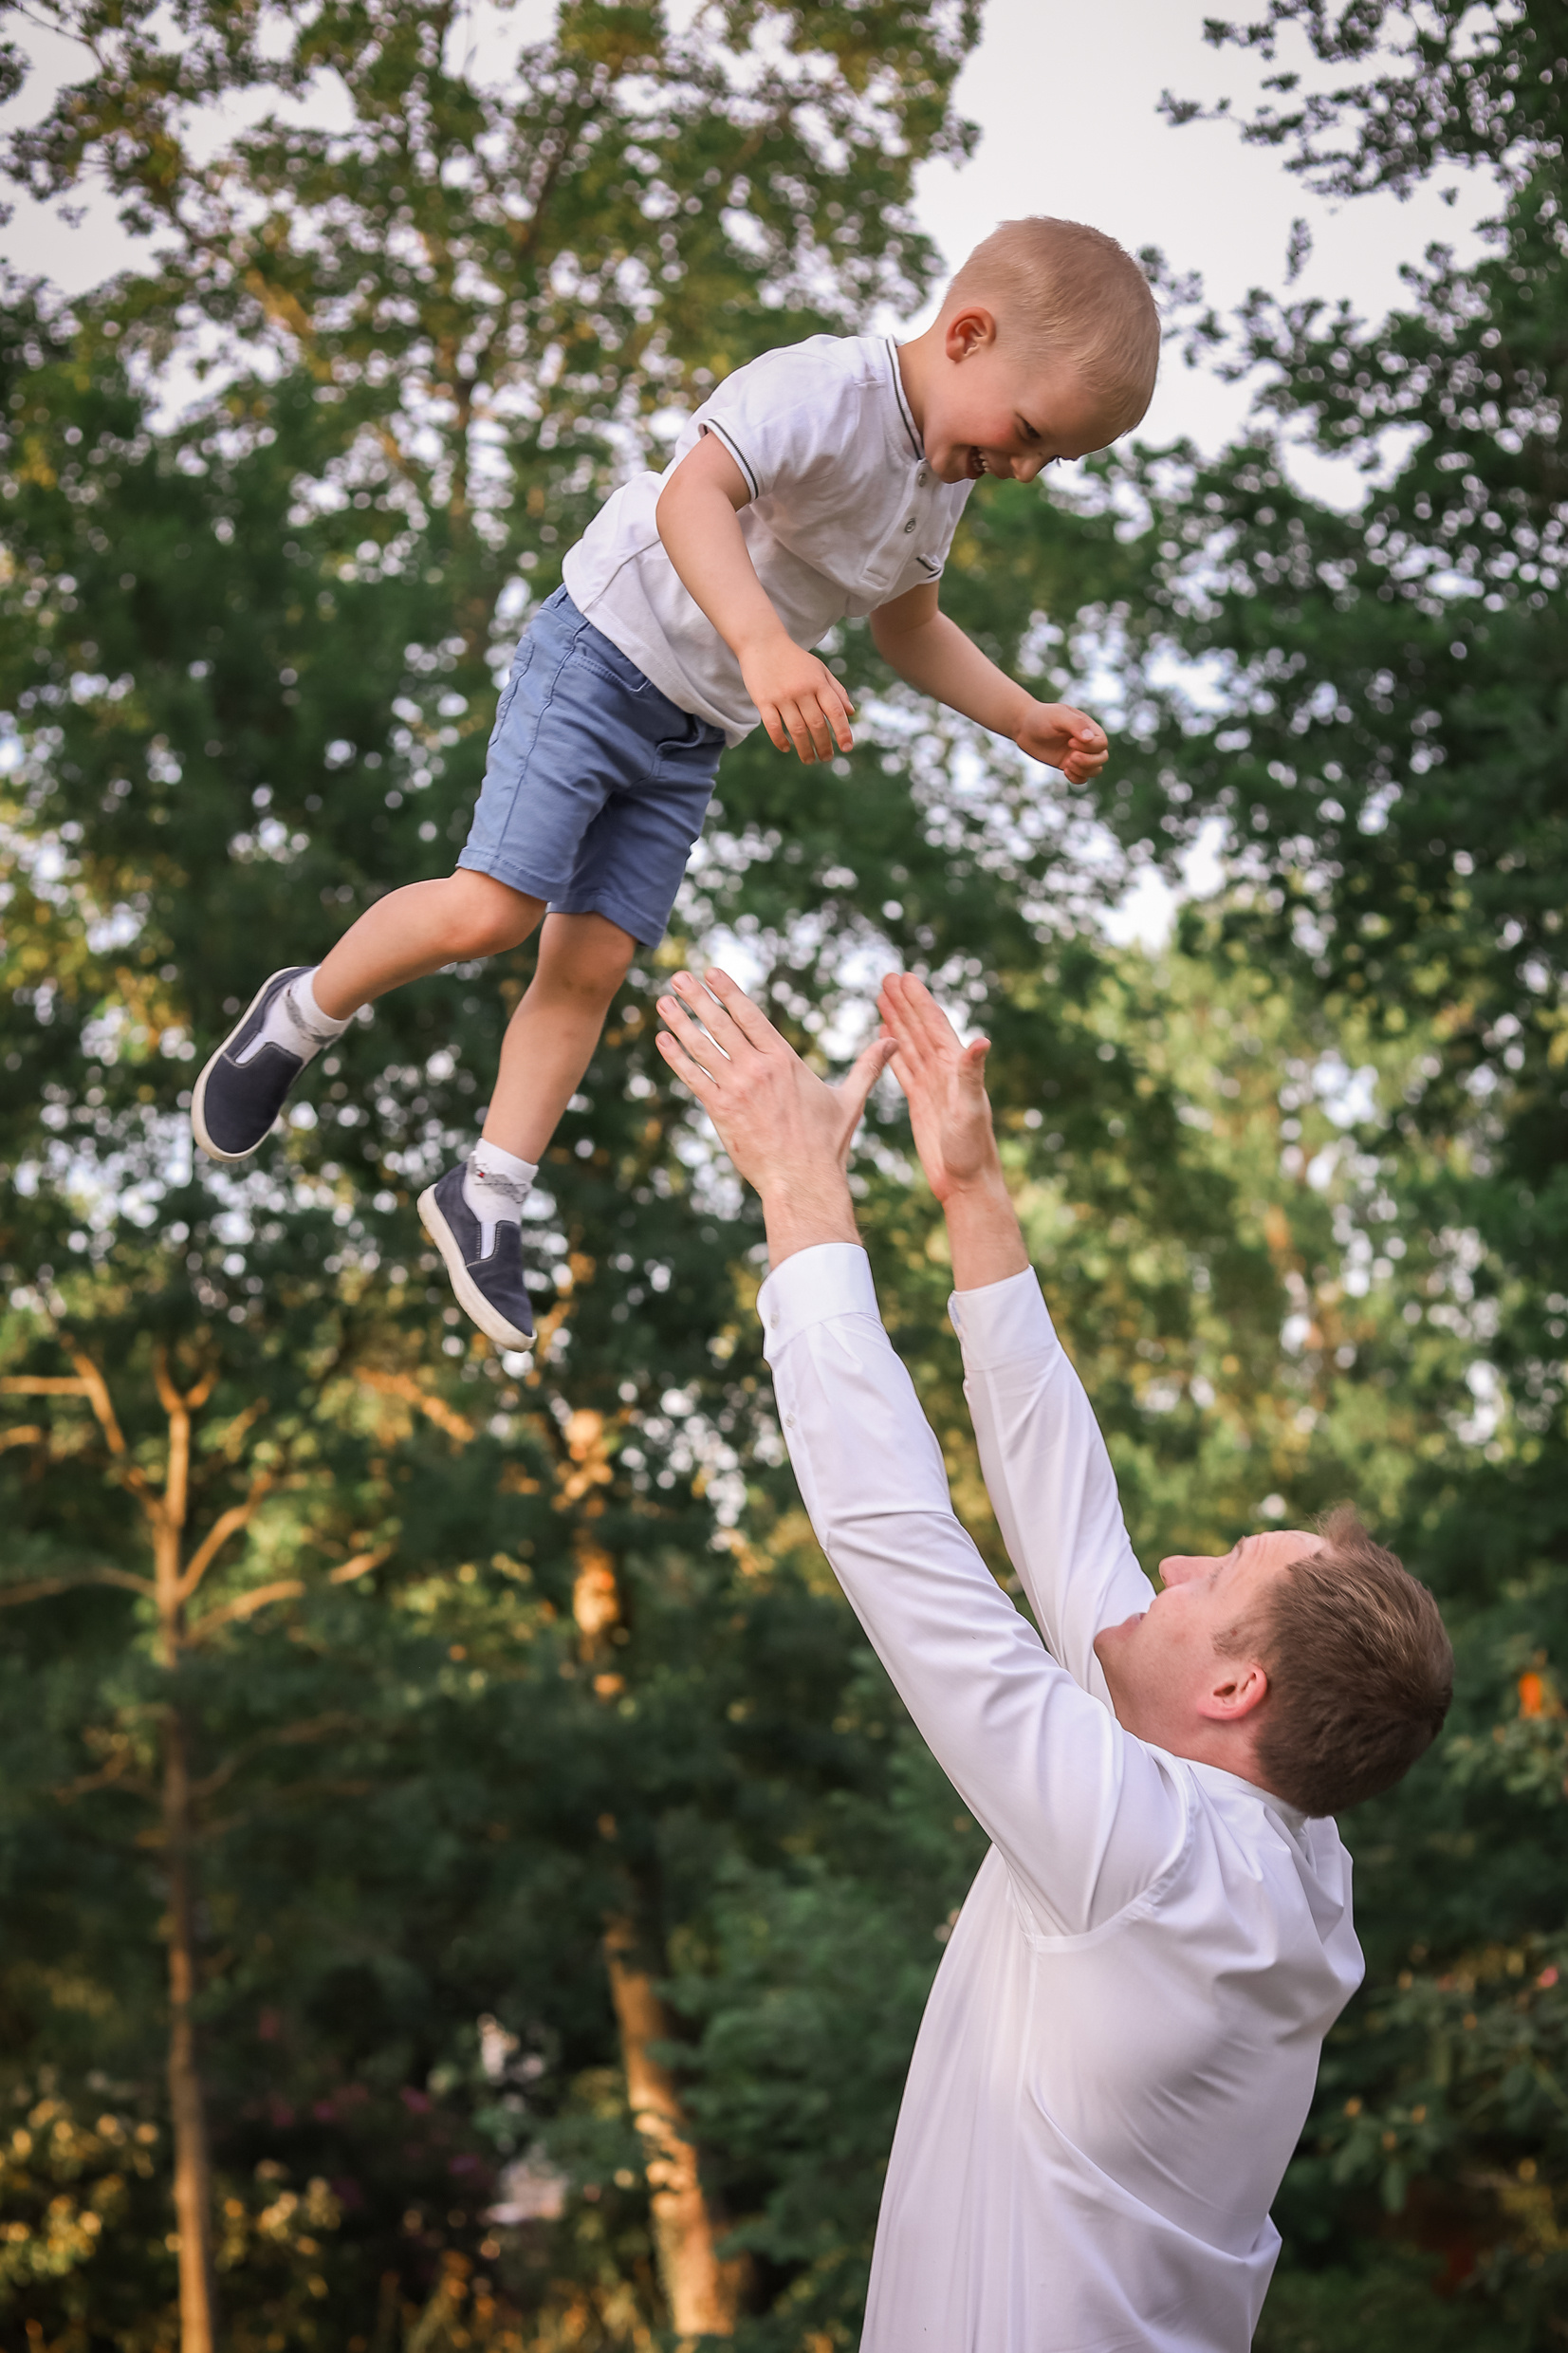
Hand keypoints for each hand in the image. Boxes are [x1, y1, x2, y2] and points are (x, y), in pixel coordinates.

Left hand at [655, 968, 891, 1260]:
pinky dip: (677, 1057)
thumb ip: (867, 1066)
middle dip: (698, 997)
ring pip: (703, 1047)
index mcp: (785, 1060)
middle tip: (678, 976)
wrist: (803, 1180)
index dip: (729, 992)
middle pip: (722, 1024)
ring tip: (664, 1002)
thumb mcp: (850, 1099)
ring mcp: (738, 1089)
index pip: (751, 1016)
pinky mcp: (722, 1110)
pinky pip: (694, 1077)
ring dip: (680, 1021)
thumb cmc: (827, 1143)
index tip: (711, 972)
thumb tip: (893, 1042)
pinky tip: (662, 1040)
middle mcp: (759, 1068)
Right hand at [738, 635, 854, 763]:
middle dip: (824, 745)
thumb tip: (851, 713)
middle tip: (827, 758)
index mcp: (818, 682)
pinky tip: (787, 749)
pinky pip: (773, 726)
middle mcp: (801, 690)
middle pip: (816, 724)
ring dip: (805, 749)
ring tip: (810, 760)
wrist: (763, 643)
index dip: (843, 731)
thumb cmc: (795, 660)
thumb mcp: (819, 670)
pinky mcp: (763, 700)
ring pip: (797, 729)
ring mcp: (781, 696)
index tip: (847, 748)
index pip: (835, 711)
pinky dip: (780, 740)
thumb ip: (836, 690)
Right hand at [877, 973, 999, 1203]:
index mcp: (956, 1068)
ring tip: (881, 997)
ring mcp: (932, 1086)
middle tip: (886, 977)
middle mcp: (944, 1072)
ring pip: (909, 1045)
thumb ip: (972, 1073)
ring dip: (896, 1021)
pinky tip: (885, 1036)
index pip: (935, 1026)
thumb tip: (983, 1040)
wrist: (966, 1182)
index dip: (919, 1001)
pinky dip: (893, 1050)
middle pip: (920, 1029)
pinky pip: (904, 1068)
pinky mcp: (920, 1102)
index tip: (904, 977)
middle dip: (904, 1003)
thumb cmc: (973, 1149)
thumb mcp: (971, 1108)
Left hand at [1015, 701, 1107, 784]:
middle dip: (1088, 762)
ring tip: (1067, 764)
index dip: (1090, 747)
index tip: (1070, 741)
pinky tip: (1065, 770)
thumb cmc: (1042, 717)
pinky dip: (1077, 778)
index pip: (1102, 743)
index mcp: (1089, 728)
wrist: (1025, 727)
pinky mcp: (1068, 765)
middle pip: (1102, 758)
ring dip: (1083, 770)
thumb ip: (1075, 724)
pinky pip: (1082, 778)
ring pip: (1095, 770)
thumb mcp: (1058, 716)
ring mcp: (1078, 754)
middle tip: (1070, 758)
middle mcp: (1087, 742)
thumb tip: (1090, 739)